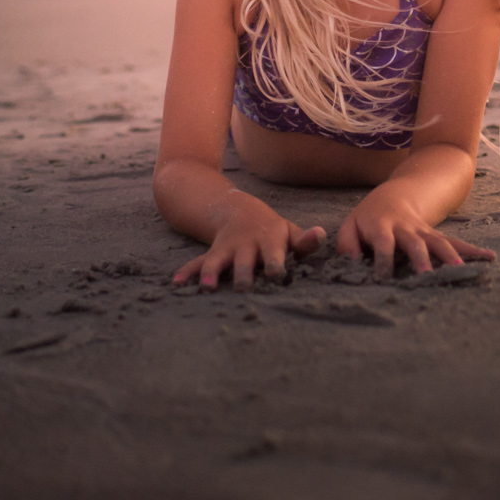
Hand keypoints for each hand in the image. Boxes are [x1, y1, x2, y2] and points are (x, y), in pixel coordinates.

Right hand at [172, 201, 325, 292]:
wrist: (237, 210)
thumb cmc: (271, 229)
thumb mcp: (288, 230)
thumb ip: (304, 240)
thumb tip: (322, 235)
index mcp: (268, 241)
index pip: (273, 255)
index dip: (275, 265)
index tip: (276, 275)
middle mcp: (246, 246)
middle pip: (244, 262)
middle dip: (243, 275)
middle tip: (244, 289)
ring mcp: (227, 249)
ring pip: (218, 261)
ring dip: (212, 273)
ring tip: (207, 287)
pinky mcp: (213, 254)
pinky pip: (198, 262)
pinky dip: (187, 272)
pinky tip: (177, 283)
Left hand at [335, 191, 494, 279]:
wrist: (395, 196)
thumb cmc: (368, 218)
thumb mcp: (350, 225)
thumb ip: (347, 243)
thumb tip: (352, 263)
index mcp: (382, 226)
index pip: (384, 243)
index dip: (383, 260)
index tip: (383, 278)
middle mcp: (406, 228)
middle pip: (415, 242)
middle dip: (421, 258)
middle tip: (426, 276)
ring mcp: (425, 231)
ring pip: (439, 241)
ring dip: (450, 256)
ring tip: (459, 272)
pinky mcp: (438, 236)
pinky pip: (456, 242)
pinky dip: (473, 251)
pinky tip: (489, 259)